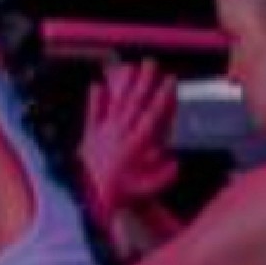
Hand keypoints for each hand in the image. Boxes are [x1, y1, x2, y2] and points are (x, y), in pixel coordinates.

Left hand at [80, 59, 180, 222]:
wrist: (89, 200)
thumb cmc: (119, 195)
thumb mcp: (148, 188)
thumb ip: (164, 174)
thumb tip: (176, 162)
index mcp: (136, 144)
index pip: (153, 115)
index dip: (162, 96)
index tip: (170, 80)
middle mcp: (120, 134)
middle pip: (135, 103)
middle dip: (144, 81)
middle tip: (151, 64)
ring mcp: (103, 133)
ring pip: (116, 104)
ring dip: (123, 84)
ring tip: (129, 67)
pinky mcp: (89, 137)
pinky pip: (92, 115)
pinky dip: (94, 101)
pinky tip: (96, 85)